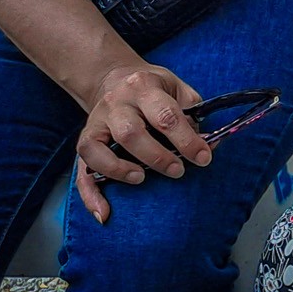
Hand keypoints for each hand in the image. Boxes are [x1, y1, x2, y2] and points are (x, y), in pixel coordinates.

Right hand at [73, 63, 208, 223]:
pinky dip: (90, 195)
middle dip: (156, 156)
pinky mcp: (84, 140)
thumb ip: (193, 113)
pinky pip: (81, 171)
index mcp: (143, 86)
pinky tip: (105, 212)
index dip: (186, 140)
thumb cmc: (153, 88)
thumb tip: (211, 144)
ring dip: (120, 170)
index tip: (203, 157)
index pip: (166, 115)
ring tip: (142, 178)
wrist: (113, 78)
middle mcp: (116, 103)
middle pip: (130, 133)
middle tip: (177, 171)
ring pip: (98, 149)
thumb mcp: (177, 88)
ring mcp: (95, 122)